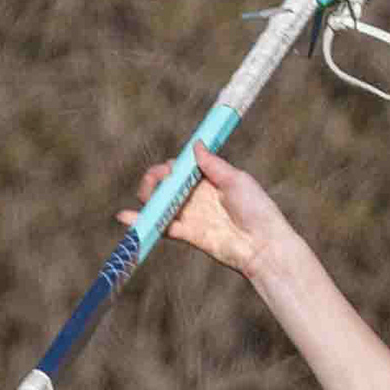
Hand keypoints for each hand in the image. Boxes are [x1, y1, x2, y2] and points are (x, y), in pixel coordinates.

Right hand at [128, 146, 293, 283]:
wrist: (263, 244)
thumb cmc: (257, 209)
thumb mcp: (236, 180)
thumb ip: (212, 164)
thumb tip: (195, 145)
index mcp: (209, 180)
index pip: (180, 169)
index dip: (171, 167)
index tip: (171, 169)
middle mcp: (197, 196)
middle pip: (166, 184)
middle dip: (155, 179)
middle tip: (158, 181)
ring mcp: (191, 215)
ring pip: (160, 203)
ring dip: (147, 197)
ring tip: (146, 196)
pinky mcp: (187, 234)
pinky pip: (161, 226)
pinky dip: (143, 222)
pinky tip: (126, 217)